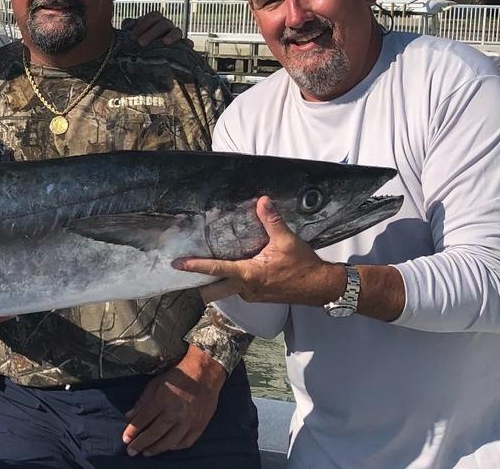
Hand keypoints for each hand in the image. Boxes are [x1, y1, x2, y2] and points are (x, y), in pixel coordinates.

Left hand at [121, 346, 225, 456]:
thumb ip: (142, 402)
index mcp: (163, 399)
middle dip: (140, 444)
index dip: (132, 431)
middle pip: (155, 433)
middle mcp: (176, 412)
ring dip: (156, 449)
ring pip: (170, 441)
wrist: (204, 374)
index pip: (143, 420)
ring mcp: (189, 421)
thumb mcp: (155, 384)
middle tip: (131, 451)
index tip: (125, 439)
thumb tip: (129, 416)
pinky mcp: (200, 425)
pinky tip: (168, 447)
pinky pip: (186, 442)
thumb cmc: (177, 377)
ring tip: (147, 452)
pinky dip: (176, 447)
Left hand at [124, 11, 191, 48]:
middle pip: (163, 23)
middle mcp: (166, 25)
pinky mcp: (181, 46)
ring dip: (171, 36)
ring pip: (177, 31)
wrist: (145, 57)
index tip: (132, 36)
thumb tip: (128, 25)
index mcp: (155, 20)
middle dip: (152, 33)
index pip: (153, 17)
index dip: (143, 24)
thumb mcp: (132, 33)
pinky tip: (188, 46)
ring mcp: (174, 34)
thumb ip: (128, 26)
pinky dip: (187, 43)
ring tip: (165, 42)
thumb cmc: (138, 41)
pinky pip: (186, 43)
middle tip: (141, 43)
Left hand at [175, 196, 343, 304]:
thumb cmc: (304, 265)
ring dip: (217, 282)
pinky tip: (236, 268)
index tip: (178, 264)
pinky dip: (232, 282)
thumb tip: (262, 201)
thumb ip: (271, 221)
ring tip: (211, 265)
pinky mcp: (258, 297)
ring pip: (225, 291)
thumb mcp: (287, 241)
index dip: (195, 266)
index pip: (216, 270)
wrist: (321, 287)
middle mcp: (246, 288)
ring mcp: (252, 295)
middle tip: (190, 270)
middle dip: (200, 283)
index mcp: (249, 274)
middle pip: (213, 291)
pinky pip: (238, 290)